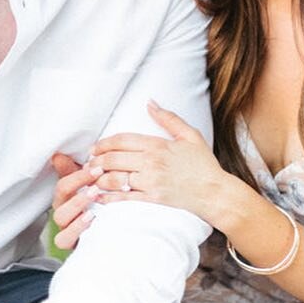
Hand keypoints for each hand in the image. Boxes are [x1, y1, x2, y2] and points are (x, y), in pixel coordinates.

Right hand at [51, 151, 101, 249]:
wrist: (108, 235)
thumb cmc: (97, 208)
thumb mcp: (88, 188)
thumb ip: (75, 171)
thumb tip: (58, 155)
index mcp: (66, 197)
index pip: (65, 184)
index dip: (79, 176)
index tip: (97, 169)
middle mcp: (63, 211)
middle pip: (60, 197)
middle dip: (77, 189)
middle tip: (96, 185)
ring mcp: (65, 228)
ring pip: (60, 217)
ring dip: (76, 207)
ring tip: (93, 201)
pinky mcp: (70, 244)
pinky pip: (64, 239)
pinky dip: (76, 229)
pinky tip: (91, 220)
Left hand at [89, 101, 229, 223]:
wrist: (215, 193)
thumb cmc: (204, 165)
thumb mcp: (190, 135)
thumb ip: (168, 119)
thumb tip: (150, 103)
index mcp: (158, 145)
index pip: (122, 140)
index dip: (104, 143)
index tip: (95, 148)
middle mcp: (151, 162)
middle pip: (113, 158)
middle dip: (96, 160)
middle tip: (89, 163)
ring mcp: (150, 182)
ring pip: (115, 178)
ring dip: (98, 178)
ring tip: (91, 178)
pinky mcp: (152, 199)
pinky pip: (124, 198)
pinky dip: (108, 197)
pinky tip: (99, 196)